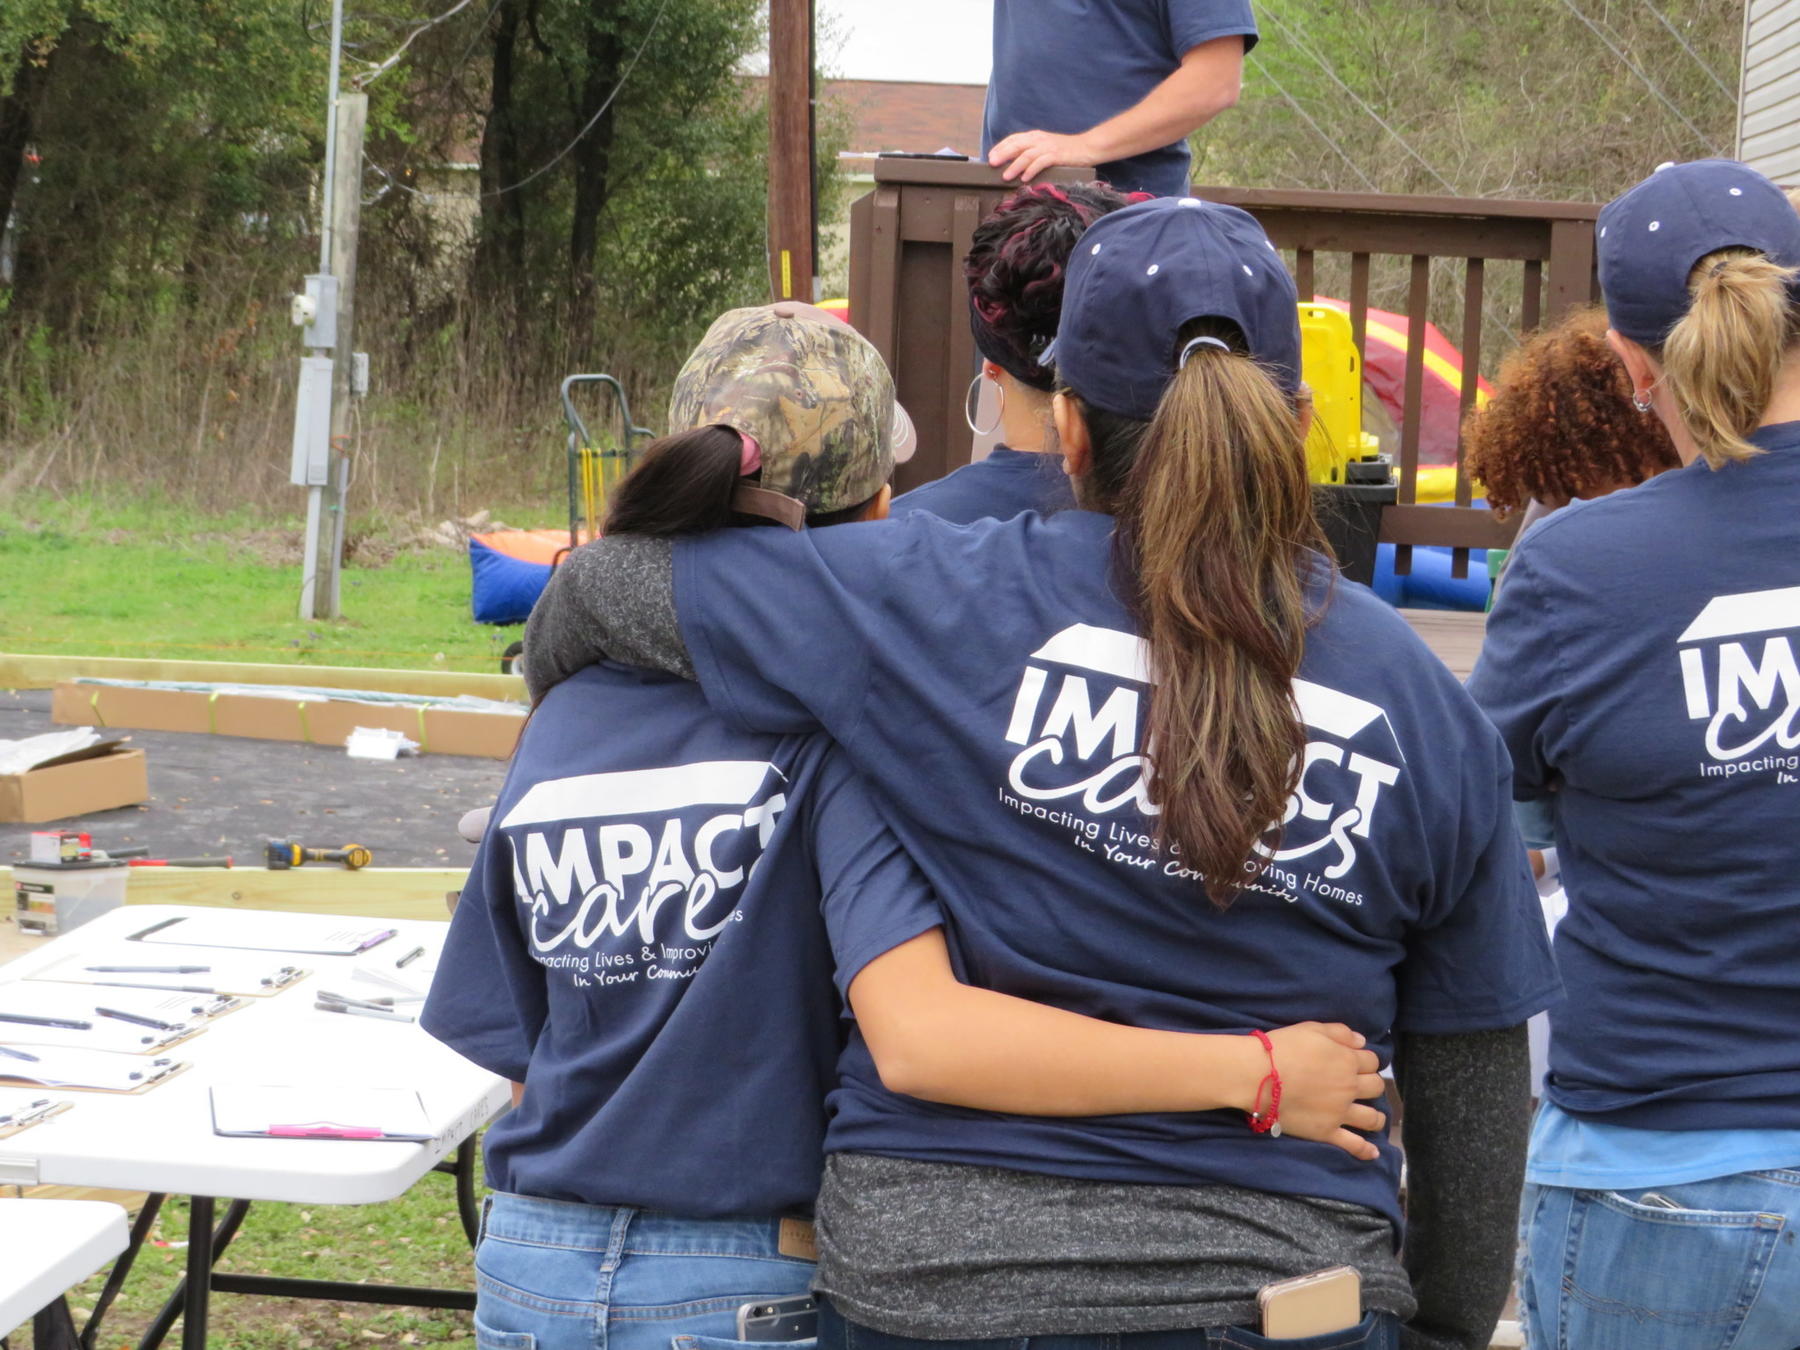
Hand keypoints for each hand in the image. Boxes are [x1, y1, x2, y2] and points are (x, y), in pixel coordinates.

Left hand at [987, 129, 1097, 182]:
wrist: (1088, 147)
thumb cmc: (1066, 151)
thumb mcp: (1046, 148)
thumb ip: (1032, 152)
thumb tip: (1014, 163)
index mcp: (1035, 136)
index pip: (1014, 139)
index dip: (1001, 146)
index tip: (990, 156)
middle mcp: (1040, 139)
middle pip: (1017, 145)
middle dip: (1003, 154)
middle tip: (992, 164)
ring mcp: (1048, 147)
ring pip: (1027, 155)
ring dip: (1015, 165)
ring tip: (1006, 176)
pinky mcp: (1057, 155)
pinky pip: (1041, 162)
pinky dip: (1031, 170)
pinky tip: (1025, 178)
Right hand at [1261, 1022, 1387, 1160]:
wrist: (1258, 1075)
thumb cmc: (1283, 1047)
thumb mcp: (1312, 1028)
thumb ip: (1340, 1032)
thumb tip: (1362, 1041)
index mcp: (1348, 1061)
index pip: (1371, 1061)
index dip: (1366, 1060)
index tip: (1357, 1062)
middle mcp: (1349, 1087)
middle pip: (1375, 1087)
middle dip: (1371, 1084)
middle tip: (1360, 1085)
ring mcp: (1340, 1112)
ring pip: (1371, 1117)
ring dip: (1376, 1117)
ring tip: (1375, 1117)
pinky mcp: (1326, 1131)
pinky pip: (1352, 1144)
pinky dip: (1365, 1150)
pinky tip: (1373, 1152)